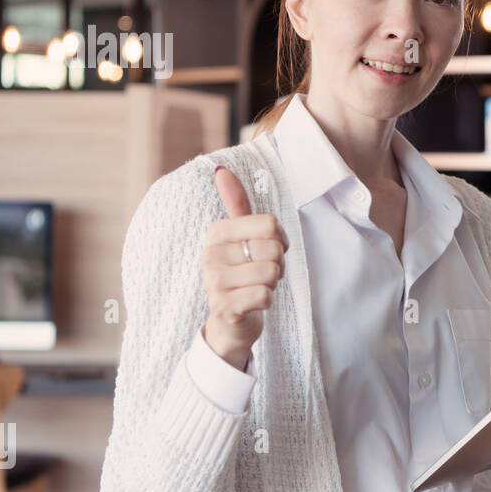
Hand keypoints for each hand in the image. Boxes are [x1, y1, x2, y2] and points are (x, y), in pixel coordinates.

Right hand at [201, 166, 288, 371]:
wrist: (230, 322)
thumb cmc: (242, 274)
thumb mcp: (240, 237)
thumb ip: (235, 204)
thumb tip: (220, 169)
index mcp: (216, 233)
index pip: (270, 223)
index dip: (280, 240)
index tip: (269, 250)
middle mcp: (210, 255)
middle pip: (273, 248)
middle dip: (278, 264)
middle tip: (262, 274)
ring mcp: (214, 282)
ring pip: (271, 272)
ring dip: (272, 283)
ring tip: (257, 287)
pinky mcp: (224, 307)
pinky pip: (265, 295)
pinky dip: (267, 301)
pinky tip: (253, 303)